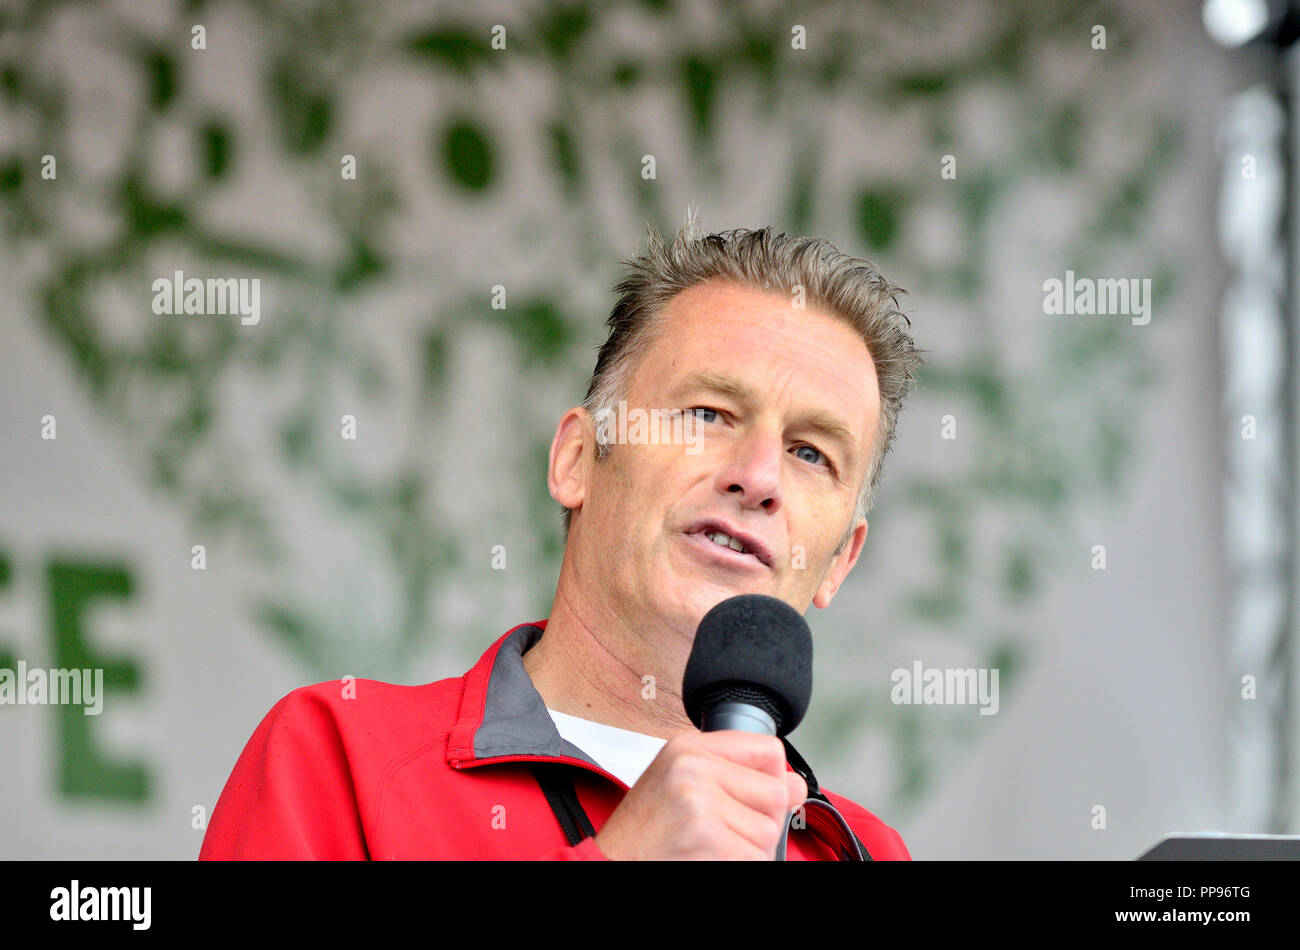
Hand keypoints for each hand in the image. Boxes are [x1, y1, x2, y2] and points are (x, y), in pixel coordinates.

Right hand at [592, 730, 807, 859]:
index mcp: (688, 747)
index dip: (772, 780)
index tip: (751, 800)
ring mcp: (700, 801)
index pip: (768, 750)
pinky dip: (738, 865)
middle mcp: (693, 766)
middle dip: (758, 822)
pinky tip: (706, 859)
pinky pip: (755, 857)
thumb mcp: (680, 786)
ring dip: (746, 850)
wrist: (608, 864)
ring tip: (707, 848)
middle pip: (775, 793)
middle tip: (719, 833)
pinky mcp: (708, 837)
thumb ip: (736, 777)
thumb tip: (795, 785)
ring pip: (768, 832)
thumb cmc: (643, 835)